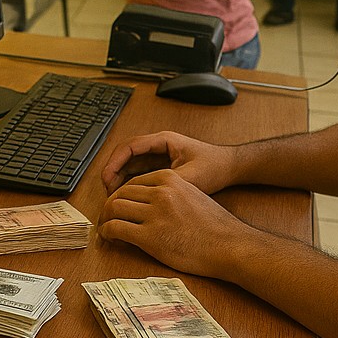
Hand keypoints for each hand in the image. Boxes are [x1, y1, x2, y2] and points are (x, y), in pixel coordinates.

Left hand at [99, 170, 246, 277]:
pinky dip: (107, 233)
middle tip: (106, 218)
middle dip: (109, 207)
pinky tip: (109, 239)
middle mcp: (159, 193)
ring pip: (114, 209)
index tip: (118, 206)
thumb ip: (170, 193)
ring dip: (105, 219)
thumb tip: (149, 202)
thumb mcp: (192, 195)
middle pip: (120, 194)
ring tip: (106, 230)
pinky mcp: (150, 237)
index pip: (132, 183)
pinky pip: (116, 229)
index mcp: (169, 179)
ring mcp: (154, 214)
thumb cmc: (215, 227)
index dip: (121, 195)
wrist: (230, 246)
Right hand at [100, 130, 236, 194]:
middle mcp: (158, 145)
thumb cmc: (215, 166)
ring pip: (130, 163)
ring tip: (113, 196)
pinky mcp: (161, 166)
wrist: (230, 167)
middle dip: (113, 170)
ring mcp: (159, 155)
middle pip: (126, 154)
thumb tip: (144, 194)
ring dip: (120, 177)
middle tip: (107, 189)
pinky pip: (139, 172)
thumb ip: (167, 182)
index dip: (114, 161)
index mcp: (163, 140)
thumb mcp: (191, 176)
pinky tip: (127, 196)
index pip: (130, 146)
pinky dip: (130, 182)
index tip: (106, 177)